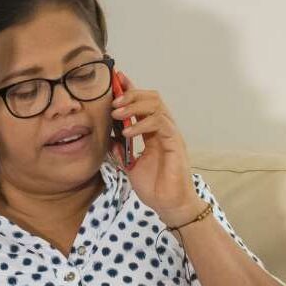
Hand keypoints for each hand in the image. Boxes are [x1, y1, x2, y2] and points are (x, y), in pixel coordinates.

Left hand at [109, 72, 202, 227]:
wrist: (169, 205)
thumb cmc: (154, 187)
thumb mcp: (130, 167)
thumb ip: (121, 151)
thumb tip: (110, 138)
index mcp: (153, 132)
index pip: (143, 104)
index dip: (131, 90)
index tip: (117, 80)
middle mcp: (164, 129)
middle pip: (152, 98)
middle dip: (131, 95)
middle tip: (113, 102)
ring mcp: (171, 135)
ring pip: (157, 106)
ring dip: (134, 107)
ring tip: (117, 114)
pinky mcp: (175, 143)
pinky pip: (160, 124)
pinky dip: (142, 125)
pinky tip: (127, 133)